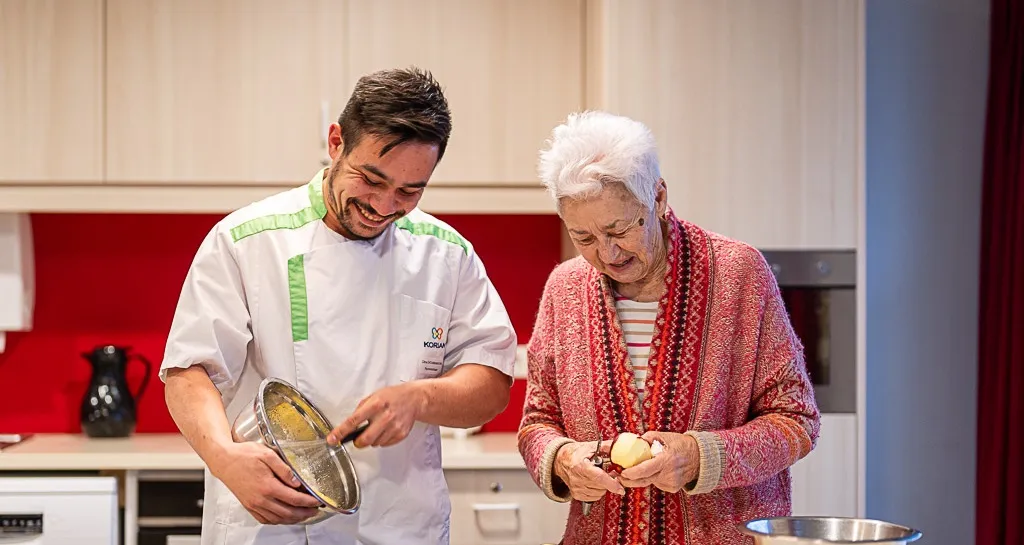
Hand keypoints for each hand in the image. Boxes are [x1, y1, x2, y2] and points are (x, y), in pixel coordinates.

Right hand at [209, 442, 323, 524]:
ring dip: (292, 519)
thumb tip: (297, 482)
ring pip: (277, 519)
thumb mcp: (267, 455)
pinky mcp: (249, 506)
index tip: (317, 502)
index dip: (308, 502)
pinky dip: (278, 521)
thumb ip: (284, 469)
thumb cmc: (244, 455)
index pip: (294, 499)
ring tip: (303, 515)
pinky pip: (265, 519)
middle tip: (314, 511)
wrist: (224, 460)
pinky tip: (284, 516)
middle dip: (304, 513)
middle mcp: (261, 499)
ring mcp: (254, 505)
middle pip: (288, 512)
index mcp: (268, 486)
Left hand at [327, 382, 426, 447]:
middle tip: (358, 439)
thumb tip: (349, 425)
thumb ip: (361, 409)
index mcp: (375, 404)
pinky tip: (385, 429)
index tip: (332, 440)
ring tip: (378, 427)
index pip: (353, 421)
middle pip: (365, 439)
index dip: (341, 432)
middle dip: (358, 442)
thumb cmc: (392, 396)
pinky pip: (385, 444)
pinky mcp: (400, 434)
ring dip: (371, 440)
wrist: (414, 399)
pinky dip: (381, 440)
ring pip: (375, 443)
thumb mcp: (373, 396)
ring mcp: (394, 426)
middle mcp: (385, 416)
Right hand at [554, 440, 625, 501]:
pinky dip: (597, 491)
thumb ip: (606, 447)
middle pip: (601, 487)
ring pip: (599, 493)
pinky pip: (594, 498)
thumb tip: (619, 446)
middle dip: (610, 481)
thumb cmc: (576, 453)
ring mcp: (576, 488)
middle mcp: (577, 479)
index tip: (621, 488)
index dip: (611, 484)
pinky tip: (594, 483)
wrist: (561, 460)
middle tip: (610, 473)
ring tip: (600, 476)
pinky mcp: (576, 495)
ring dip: (603, 486)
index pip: (599, 478)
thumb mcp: (591, 447)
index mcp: (581, 466)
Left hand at [618, 431, 699, 492]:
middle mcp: (669, 473)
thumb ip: (649, 438)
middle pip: (644, 480)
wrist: (699, 457)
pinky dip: (654, 478)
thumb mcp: (664, 436)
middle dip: (630, 480)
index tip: (622, 472)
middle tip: (619, 475)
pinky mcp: (673, 488)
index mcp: (666, 460)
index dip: (632, 473)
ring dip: (643, 476)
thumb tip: (634, 440)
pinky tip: (659, 470)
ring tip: (642, 467)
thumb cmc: (680, 444)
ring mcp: (671, 482)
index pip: (645, 470)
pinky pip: (657, 483)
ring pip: (650, 482)